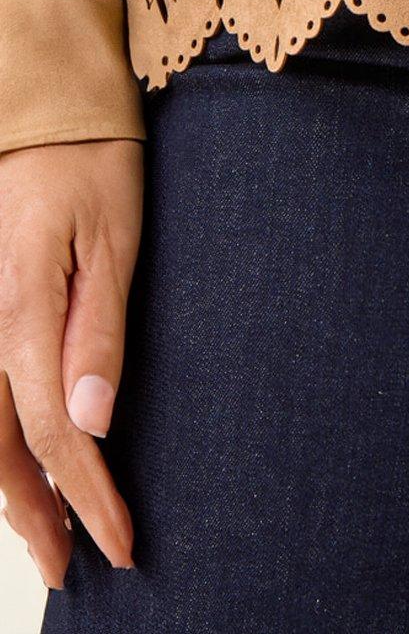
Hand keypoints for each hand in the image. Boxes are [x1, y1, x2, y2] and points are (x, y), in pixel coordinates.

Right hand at [0, 140, 141, 587]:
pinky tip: (19, 473)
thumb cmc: (93, 169)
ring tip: (48, 540)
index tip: (121, 542)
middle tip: (74, 569)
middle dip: (36, 516)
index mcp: (20, 312)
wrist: (45, 115)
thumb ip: (100, 333)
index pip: (50, 435)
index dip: (87, 495)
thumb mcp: (115, 242)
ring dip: (10, 491)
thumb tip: (93, 424)